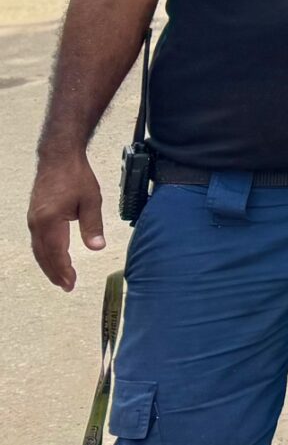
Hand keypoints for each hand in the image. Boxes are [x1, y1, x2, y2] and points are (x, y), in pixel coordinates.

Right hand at [28, 149, 103, 291]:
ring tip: (61, 277)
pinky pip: (38, 241)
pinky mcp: (34, 216)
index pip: (56, 254)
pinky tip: (53, 258)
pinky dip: (45, 253)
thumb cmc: (76, 176)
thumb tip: (97, 247)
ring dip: (49, 265)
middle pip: (44, 255)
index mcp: (50, 221)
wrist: (58, 158)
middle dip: (55, 273)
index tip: (71, 283)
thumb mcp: (91, 200)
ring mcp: (33, 220)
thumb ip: (93, 225)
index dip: (64, 270)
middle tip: (67, 286)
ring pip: (38, 250)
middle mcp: (37, 223)